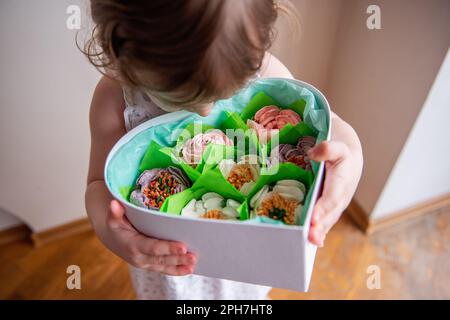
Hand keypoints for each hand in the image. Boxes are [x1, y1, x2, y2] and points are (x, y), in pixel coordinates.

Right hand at [101, 200, 195, 274]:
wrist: (113, 239)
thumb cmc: (116, 226)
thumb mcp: (113, 219)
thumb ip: (115, 212)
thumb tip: (114, 203)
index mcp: (133, 245)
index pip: (153, 248)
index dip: (168, 248)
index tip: (182, 247)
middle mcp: (140, 257)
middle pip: (162, 259)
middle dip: (178, 258)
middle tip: (193, 256)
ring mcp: (146, 263)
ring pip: (164, 266)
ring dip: (180, 266)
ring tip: (193, 264)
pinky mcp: (150, 265)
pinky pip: (164, 270)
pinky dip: (176, 271)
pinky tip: (189, 270)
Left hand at [307, 113, 362, 246]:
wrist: (350, 159)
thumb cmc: (341, 152)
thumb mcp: (337, 145)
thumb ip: (327, 148)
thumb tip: (313, 153)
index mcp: (343, 180)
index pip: (332, 196)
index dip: (323, 207)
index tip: (313, 217)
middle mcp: (341, 196)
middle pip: (330, 213)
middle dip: (319, 226)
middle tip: (309, 236)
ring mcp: (337, 204)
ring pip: (327, 220)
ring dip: (319, 232)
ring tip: (309, 241)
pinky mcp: (331, 208)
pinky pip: (325, 221)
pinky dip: (319, 232)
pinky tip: (312, 241)